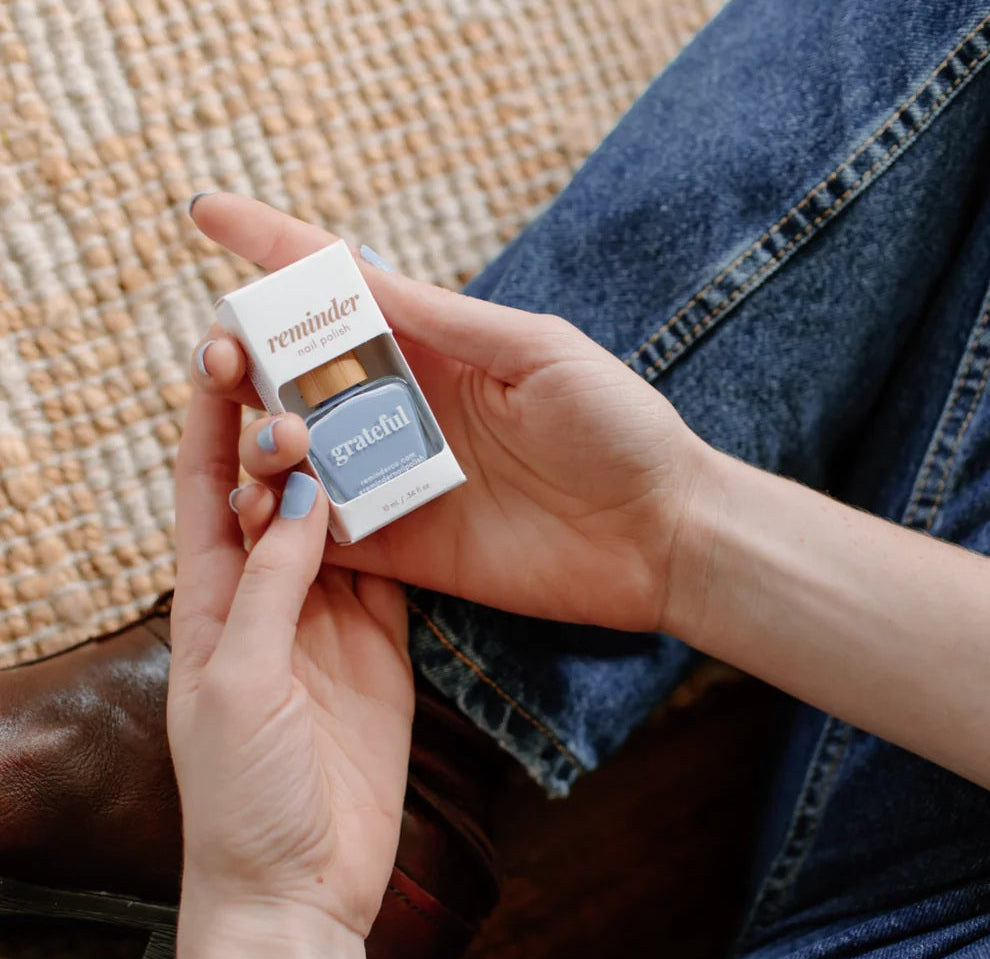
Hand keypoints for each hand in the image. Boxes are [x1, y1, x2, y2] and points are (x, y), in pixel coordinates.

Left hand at [169, 387, 413, 958]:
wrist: (303, 879)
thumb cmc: (241, 792)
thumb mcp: (239, 681)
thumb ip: (270, 585)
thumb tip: (298, 499)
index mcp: (207, 602)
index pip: (201, 489)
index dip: (207, 424)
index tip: (222, 358)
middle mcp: (264, 596)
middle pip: (268, 492)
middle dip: (280, 433)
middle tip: (307, 388)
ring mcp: (326, 614)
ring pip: (334, 519)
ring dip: (342, 468)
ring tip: (359, 410)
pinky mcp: (379, 638)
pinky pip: (390, 564)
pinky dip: (396, 521)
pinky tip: (408, 478)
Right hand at [190, 194, 707, 632]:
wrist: (658, 533)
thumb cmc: (618, 428)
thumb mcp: (537, 351)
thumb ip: (445, 321)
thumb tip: (356, 270)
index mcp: (437, 349)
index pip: (340, 290)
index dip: (270, 247)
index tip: (206, 213)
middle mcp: (404, 408)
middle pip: (300, 371)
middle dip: (245, 351)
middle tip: (219, 352)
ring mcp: (398, 477)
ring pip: (297, 449)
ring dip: (259, 434)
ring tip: (261, 430)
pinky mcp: (403, 544)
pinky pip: (323, 531)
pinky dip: (283, 518)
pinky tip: (260, 504)